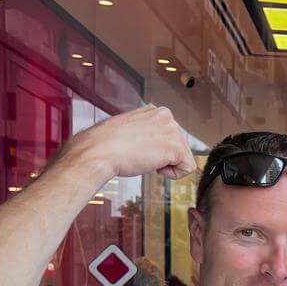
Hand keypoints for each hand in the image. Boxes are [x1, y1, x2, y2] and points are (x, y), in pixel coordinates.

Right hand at [63, 105, 196, 183]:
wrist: (98, 151)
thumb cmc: (107, 144)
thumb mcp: (130, 130)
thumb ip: (146, 132)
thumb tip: (153, 143)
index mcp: (155, 111)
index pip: (169, 136)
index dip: (156, 149)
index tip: (140, 149)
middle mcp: (166, 116)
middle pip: (179, 146)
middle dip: (163, 157)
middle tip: (141, 155)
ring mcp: (172, 129)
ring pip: (183, 157)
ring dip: (166, 165)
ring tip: (145, 159)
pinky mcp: (175, 146)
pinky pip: (188, 167)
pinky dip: (174, 174)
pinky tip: (155, 167)